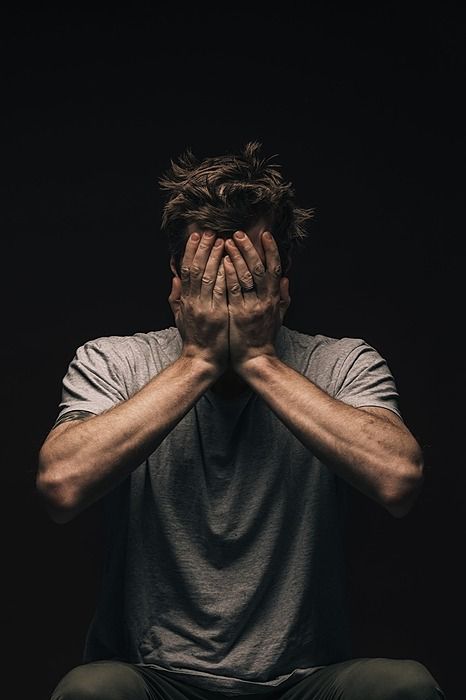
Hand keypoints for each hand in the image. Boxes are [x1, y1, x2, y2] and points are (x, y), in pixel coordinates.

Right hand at [168, 231, 228, 374]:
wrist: (202, 361)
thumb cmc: (194, 339)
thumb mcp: (180, 317)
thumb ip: (177, 296)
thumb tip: (174, 276)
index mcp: (186, 300)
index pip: (186, 270)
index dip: (191, 251)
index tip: (196, 235)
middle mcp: (194, 302)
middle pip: (197, 269)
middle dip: (203, 248)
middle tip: (210, 231)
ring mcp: (206, 308)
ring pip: (209, 277)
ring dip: (215, 257)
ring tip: (222, 240)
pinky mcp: (219, 315)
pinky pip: (222, 291)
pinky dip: (226, 275)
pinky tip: (231, 262)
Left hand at [223, 230, 290, 371]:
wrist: (255, 359)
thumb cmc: (264, 337)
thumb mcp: (279, 316)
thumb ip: (283, 297)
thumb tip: (285, 278)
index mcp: (274, 299)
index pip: (274, 269)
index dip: (271, 250)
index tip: (265, 234)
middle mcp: (264, 300)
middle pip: (259, 268)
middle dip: (249, 249)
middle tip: (238, 233)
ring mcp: (251, 307)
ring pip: (245, 277)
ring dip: (236, 257)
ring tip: (227, 241)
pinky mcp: (237, 314)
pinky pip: (232, 291)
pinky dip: (227, 275)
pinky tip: (221, 262)